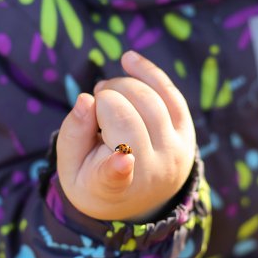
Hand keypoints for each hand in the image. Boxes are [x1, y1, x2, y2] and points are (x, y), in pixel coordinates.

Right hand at [56, 51, 195, 221]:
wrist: (139, 197)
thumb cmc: (95, 177)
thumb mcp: (70, 166)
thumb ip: (72, 134)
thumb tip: (85, 99)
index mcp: (113, 187)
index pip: (116, 177)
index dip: (119, 167)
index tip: (124, 159)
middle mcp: (151, 173)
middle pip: (126, 118)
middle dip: (104, 99)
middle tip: (93, 105)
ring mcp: (174, 152)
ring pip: (150, 101)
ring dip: (121, 86)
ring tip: (105, 94)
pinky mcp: (186, 133)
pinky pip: (171, 93)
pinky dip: (149, 73)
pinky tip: (128, 60)